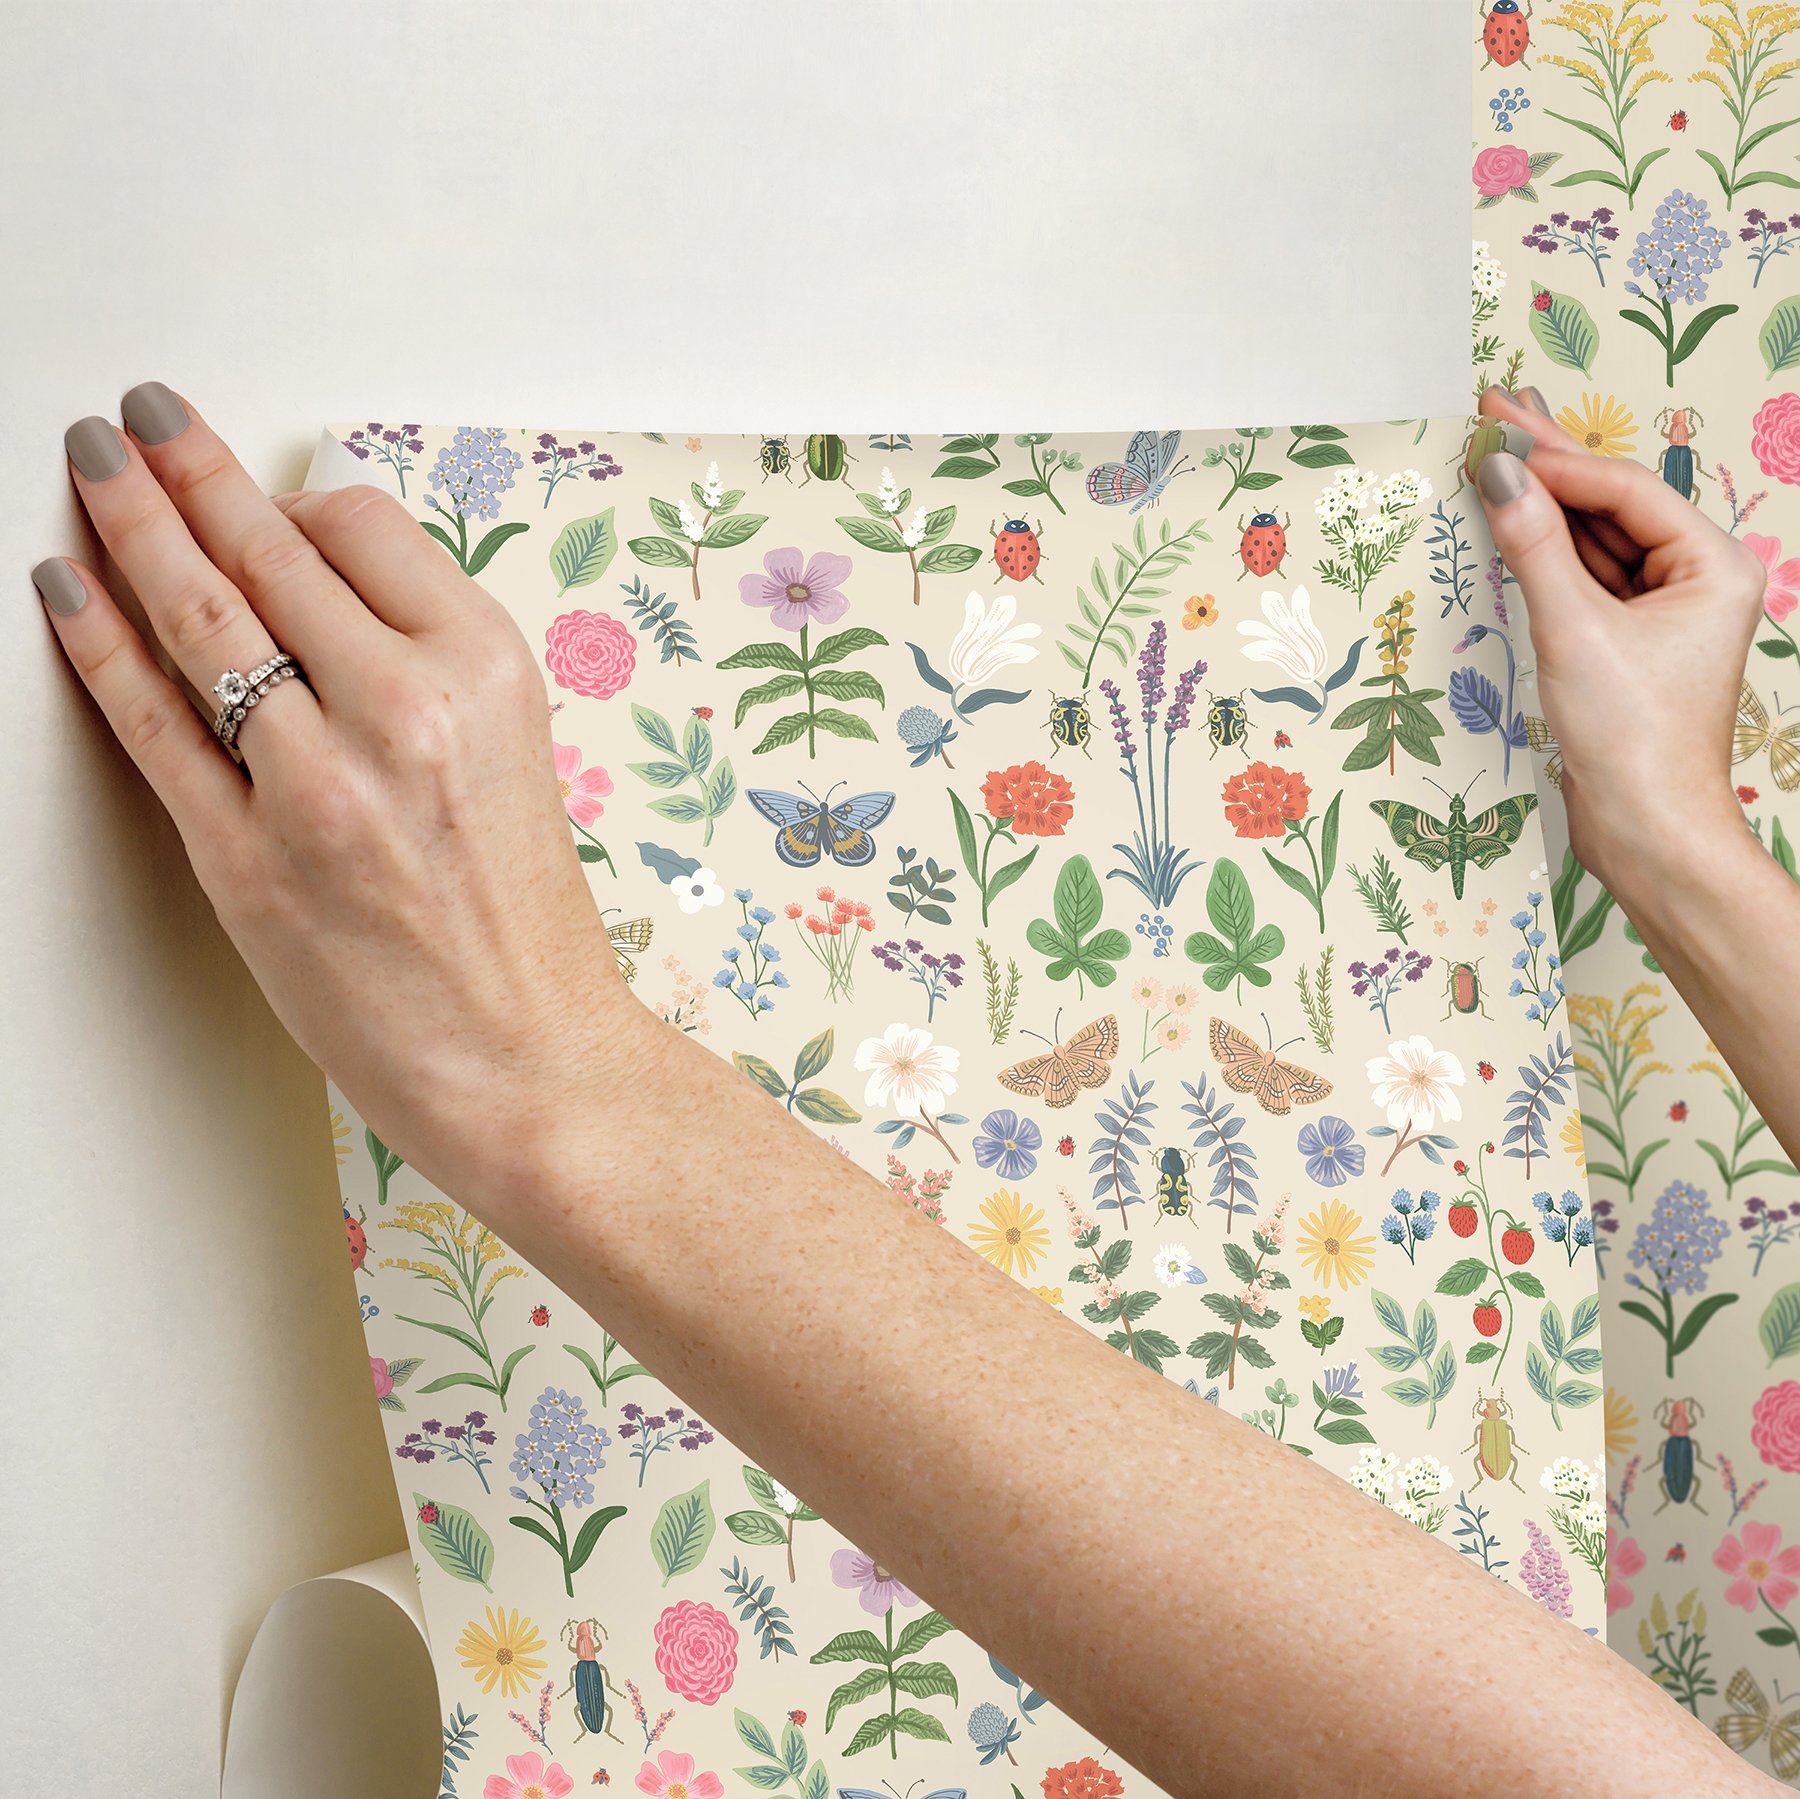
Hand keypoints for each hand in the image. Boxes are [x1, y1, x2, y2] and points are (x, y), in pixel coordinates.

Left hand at [30, 386, 651, 1203]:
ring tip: (91, 465)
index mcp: (485, 672)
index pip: (362, 528)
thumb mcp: (513, 754)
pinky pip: (153, 722)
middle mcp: (404, 710)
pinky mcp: (246, 859)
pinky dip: (98, 643)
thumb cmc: (524, 924)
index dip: (298, 503)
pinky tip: (66, 587)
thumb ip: (424, 666)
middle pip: (267, 551)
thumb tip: (317, 591)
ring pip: (198, 616)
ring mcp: (318, 784)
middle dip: (187, 468)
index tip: (268, 499)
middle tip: (139, 418)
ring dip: (128, 522)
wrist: (529, 1057)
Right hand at [1471, 383, 1769, 898]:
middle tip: (1497, 411)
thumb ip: (1532, 547)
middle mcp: (1695, 581)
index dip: (1557, 459)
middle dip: (1552, 464)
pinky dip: (1544, 554)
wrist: (1647, 831)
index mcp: (1712, 567)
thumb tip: (1497, 474)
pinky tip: (1511, 524)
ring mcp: (1660, 614)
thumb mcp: (1574, 630)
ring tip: (1494, 456)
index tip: (1497, 430)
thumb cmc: (1634, 739)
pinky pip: (1583, 580)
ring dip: (1542, 506)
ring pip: (1594, 541)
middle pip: (1611, 506)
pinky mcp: (1626, 645)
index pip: (1624, 491)